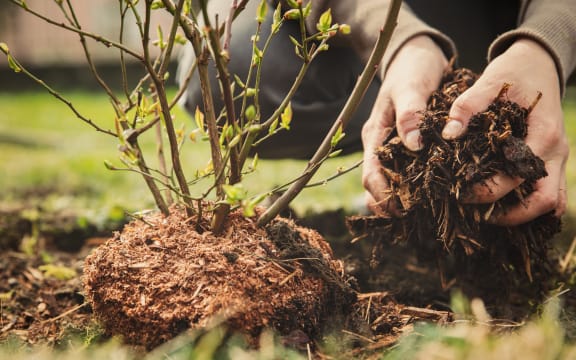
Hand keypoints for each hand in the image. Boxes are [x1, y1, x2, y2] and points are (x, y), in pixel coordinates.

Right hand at [361, 35, 447, 213]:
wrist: (417, 55)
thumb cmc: (412, 68)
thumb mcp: (411, 87)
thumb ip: (411, 114)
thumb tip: (413, 145)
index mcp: (375, 134)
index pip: (370, 174)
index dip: (382, 195)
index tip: (401, 209)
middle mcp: (381, 145)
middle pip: (376, 185)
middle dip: (389, 204)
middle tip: (412, 219)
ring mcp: (393, 146)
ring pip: (390, 182)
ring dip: (401, 199)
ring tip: (422, 214)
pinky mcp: (408, 146)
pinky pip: (407, 172)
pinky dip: (414, 186)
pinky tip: (431, 196)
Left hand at [443, 38, 568, 224]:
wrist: (540, 62)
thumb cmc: (514, 72)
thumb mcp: (489, 82)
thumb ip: (467, 106)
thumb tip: (449, 134)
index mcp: (543, 134)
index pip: (518, 177)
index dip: (488, 191)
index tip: (461, 194)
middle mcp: (556, 152)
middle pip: (544, 201)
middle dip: (510, 215)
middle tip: (477, 215)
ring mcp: (558, 158)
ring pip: (552, 202)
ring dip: (523, 215)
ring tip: (488, 216)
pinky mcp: (552, 160)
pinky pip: (550, 193)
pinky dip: (531, 206)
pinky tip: (503, 207)